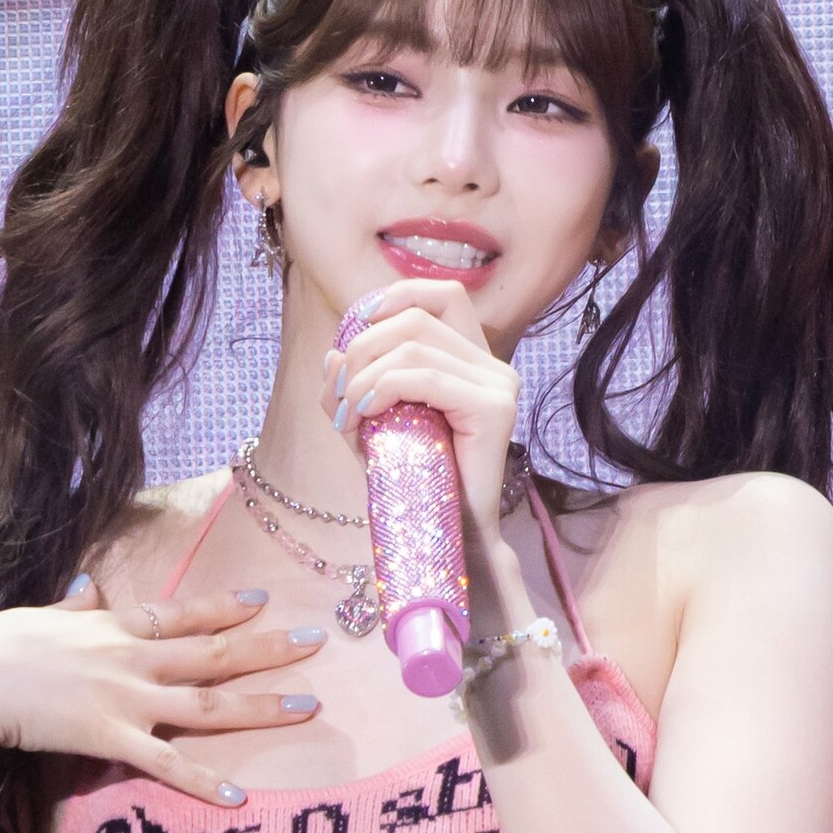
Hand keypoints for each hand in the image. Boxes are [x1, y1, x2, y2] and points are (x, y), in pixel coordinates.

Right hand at [0, 582, 323, 806]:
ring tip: (308, 705)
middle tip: (317, 640)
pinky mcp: (108, 738)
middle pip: (214, 652)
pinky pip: (166, 764)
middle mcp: (130, 658)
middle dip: (268, 647)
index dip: (224, 607)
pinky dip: (203, 781)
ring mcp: (124, 698)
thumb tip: (88, 586)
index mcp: (112, 628)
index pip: (181, 613)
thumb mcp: (37, 616)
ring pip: (208, 703)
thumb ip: (71, 607)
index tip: (262, 600)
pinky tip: (239, 795)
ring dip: (262, 705)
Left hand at [320, 278, 520, 543]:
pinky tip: (365, 415)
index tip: (355, 331)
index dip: (394, 297)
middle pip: (416, 318)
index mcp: (472, 361)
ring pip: (414, 346)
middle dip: (363, 346)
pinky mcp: (494, 408)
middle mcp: (492, 366)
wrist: (447, 536)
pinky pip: (425, 377)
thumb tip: (333, 354)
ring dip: (365, 374)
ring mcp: (499, 384)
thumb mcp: (369, 426)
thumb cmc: (412, 484)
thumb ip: (351, 388)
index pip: (443, 296)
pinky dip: (383, 389)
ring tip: (348, 412)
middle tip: (339, 392)